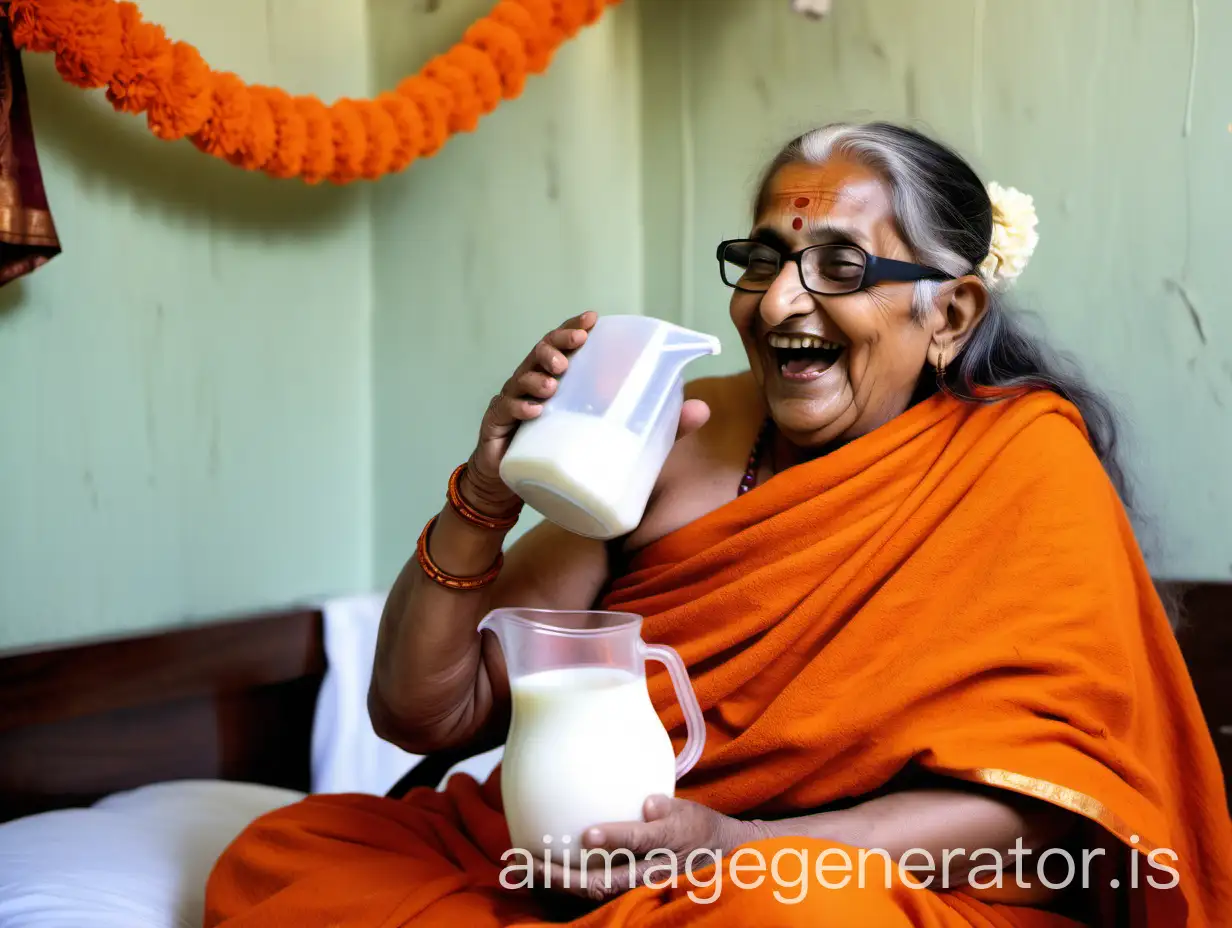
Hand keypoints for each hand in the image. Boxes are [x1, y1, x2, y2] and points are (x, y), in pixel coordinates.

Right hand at [465, 312, 709, 516]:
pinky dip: (520, 407)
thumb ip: (660, 426)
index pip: (564, 343)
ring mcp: (513, 402)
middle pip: (541, 352)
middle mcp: (533, 382)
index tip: (593, 319)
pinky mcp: (497, 427)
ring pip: (521, 376)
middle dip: (556, 344)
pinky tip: (534, 410)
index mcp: (560, 378)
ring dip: (538, 374)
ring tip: (555, 380)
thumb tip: (702, 410)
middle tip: (574, 346)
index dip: (575, 326)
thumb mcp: (617, 439)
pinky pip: (506, 411)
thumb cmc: (567, 454)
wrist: (515, 489)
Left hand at [531, 795, 762, 901]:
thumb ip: (665, 808)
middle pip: (601, 881)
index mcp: (664, 845)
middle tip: (525, 860)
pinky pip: (588, 894)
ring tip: (518, 868)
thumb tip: (647, 803)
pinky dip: (559, 887)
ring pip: (590, 893)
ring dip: (552, 882)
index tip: (588, 834)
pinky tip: (534, 875)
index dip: (615, 838)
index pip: (640, 842)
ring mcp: (634, 888)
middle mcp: (646, 873)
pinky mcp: (624, 893)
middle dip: (560, 874)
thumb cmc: (696, 829)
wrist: (717, 861)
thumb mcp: (688, 812)